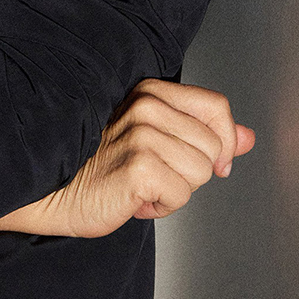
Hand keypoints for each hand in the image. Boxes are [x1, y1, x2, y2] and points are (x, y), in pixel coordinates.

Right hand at [0, 79, 254, 237]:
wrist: (49, 192)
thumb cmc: (95, 168)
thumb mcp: (155, 144)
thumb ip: (204, 136)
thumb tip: (248, 137)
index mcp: (148, 92)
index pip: (216, 108)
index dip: (223, 141)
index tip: (213, 164)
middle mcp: (145, 106)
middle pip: (213, 146)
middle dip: (190, 172)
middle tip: (150, 175)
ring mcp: (141, 134)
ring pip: (200, 173)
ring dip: (174, 191)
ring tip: (138, 186)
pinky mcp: (138, 166)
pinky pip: (181, 195)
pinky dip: (160, 206)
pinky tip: (131, 199)